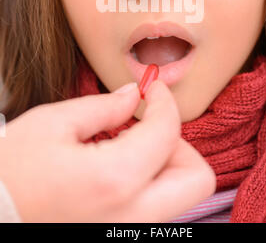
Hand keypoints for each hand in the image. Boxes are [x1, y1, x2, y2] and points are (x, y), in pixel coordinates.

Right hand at [0, 79, 215, 222]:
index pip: (167, 132)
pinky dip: (150, 181)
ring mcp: (126, 232)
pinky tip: (118, 164)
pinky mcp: (118, 235)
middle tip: (149, 125)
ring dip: (166, 162)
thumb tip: (134, 96)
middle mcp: (131, 215)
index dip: (164, 101)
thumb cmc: (11, 170)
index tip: (152, 88)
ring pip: (180, 195)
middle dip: (180, 143)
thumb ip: (104, 107)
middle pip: (196, 178)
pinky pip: (155, 207)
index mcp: (114, 179)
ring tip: (130, 142)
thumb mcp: (53, 125)